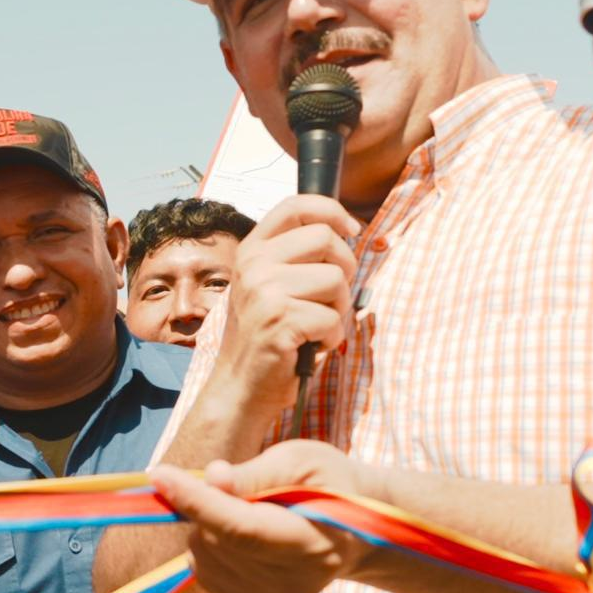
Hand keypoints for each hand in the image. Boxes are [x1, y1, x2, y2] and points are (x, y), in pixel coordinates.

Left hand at [148, 451, 366, 592]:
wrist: (355, 532)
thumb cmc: (328, 485)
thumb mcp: (301, 461)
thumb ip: (255, 472)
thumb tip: (213, 479)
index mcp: (312, 542)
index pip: (239, 528)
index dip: (196, 501)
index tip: (159, 474)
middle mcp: (294, 583)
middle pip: (215, 542)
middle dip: (203, 505)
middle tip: (231, 483)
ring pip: (203, 559)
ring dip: (205, 526)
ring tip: (245, 510)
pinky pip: (207, 575)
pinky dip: (208, 548)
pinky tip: (239, 535)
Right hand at [204, 195, 358, 426]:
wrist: (240, 386)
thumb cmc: (266, 336)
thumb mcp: (270, 285)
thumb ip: (295, 257)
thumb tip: (346, 232)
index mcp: (252, 250)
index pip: (296, 205)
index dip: (332, 211)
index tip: (351, 230)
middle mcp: (253, 264)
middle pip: (326, 239)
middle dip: (343, 269)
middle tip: (329, 297)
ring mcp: (264, 291)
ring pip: (336, 280)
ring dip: (338, 309)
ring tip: (314, 326)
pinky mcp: (279, 320)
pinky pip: (334, 319)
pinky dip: (331, 337)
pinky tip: (310, 346)